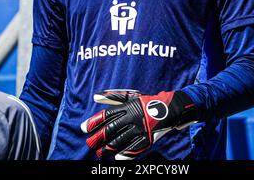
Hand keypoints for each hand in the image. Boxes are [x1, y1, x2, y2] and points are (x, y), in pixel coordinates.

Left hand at [81, 89, 196, 159]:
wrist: (169, 108)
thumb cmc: (146, 102)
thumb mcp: (130, 96)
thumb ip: (112, 97)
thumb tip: (95, 96)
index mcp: (128, 106)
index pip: (107, 114)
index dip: (94, 121)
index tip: (84, 128)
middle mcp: (133, 117)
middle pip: (112, 129)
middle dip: (98, 137)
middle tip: (89, 143)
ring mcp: (141, 129)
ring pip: (121, 140)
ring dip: (108, 148)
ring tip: (99, 153)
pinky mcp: (148, 138)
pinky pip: (135, 148)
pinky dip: (125, 154)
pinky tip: (117, 158)